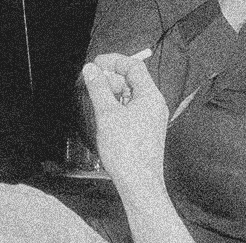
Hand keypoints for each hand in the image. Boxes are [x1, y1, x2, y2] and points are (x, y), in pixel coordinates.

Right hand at [82, 54, 168, 192]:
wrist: (139, 184)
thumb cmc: (126, 150)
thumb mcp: (107, 114)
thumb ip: (98, 88)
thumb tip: (91, 69)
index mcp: (151, 96)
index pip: (134, 67)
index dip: (114, 61)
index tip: (96, 63)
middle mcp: (155, 104)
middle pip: (132, 80)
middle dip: (110, 78)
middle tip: (90, 81)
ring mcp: (152, 118)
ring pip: (131, 96)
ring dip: (112, 92)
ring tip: (94, 97)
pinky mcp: (146, 130)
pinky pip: (132, 109)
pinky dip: (117, 106)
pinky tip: (104, 113)